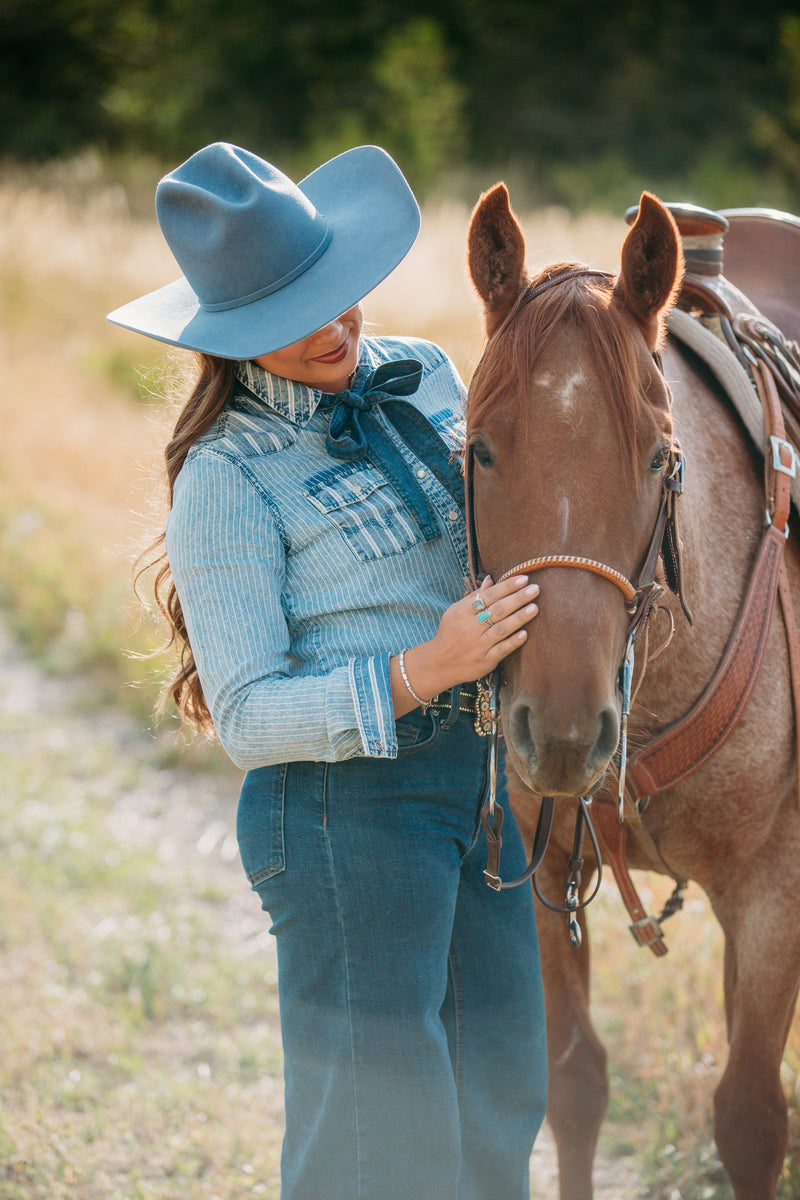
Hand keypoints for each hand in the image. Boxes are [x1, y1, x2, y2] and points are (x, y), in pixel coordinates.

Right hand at [392, 575, 538, 712]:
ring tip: (535, 608)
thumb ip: (474, 597)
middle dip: (518, 598)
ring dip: (519, 618)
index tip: (523, 579)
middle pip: (498, 610)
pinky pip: (501, 650)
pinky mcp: (485, 661)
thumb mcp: (455, 612)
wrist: (438, 664)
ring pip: (502, 629)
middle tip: (535, 589)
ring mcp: (478, 645)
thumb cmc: (449, 634)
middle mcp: (471, 627)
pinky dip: (513, 642)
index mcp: (463, 612)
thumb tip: (490, 579)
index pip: (489, 595)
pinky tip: (525, 634)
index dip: (507, 587)